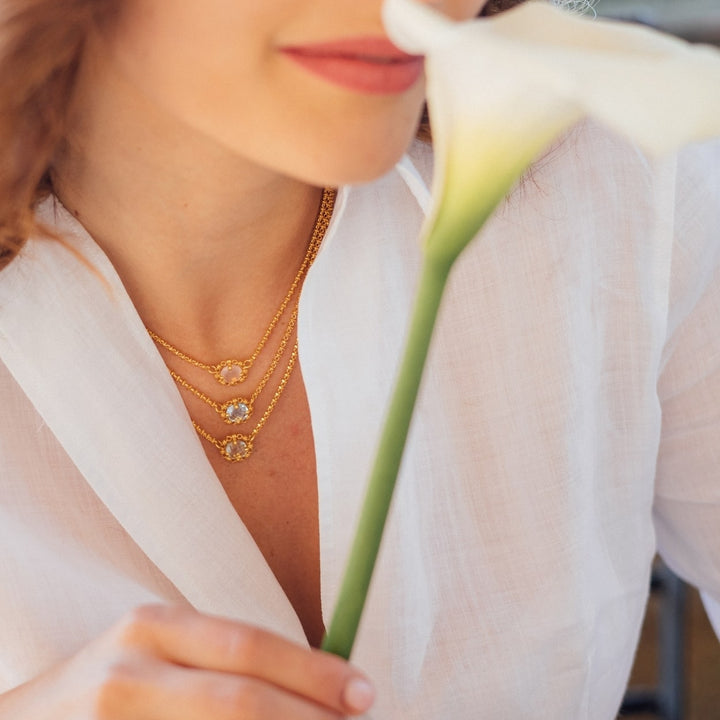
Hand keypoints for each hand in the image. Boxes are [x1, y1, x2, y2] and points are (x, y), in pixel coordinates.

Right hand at [0, 604, 374, 718]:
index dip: (313, 672)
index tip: (363, 693)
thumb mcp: (159, 653)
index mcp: (154, 628)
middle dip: (307, 718)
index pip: (249, 646)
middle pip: (238, 700)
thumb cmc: (110, 687)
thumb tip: (315, 687)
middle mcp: (129, 672)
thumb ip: (221, 662)